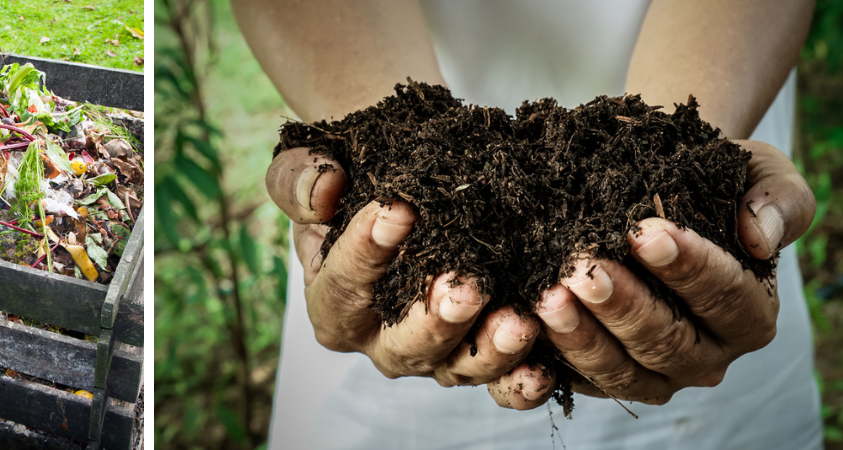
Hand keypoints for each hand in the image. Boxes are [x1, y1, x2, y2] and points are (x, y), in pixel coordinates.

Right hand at [267, 147, 554, 399]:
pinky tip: (544, 366)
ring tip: (518, 322)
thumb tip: (323, 190)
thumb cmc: (351, 176)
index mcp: (332, 302)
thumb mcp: (307, 166)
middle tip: (466, 287)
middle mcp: (379, 338)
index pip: (343, 284)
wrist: (403, 180)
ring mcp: (433, 352)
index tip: (399, 211)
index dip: (366, 250)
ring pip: (457, 367)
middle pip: (404, 343)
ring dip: (490, 351)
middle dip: (437, 319)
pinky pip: (499, 382)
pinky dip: (521, 382)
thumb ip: (298, 179)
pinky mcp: (478, 355)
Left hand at [492, 139, 813, 406]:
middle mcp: (707, 355)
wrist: (657, 187)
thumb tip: (761, 237)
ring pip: (621, 370)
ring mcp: (656, 374)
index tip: (646, 233)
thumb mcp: (760, 171)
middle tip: (585, 268)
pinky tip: (525, 322)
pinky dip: (551, 356)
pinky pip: (578, 381)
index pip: (726, 297)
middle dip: (624, 305)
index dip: (688, 267)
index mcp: (751, 314)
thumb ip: (778, 199)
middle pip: (668, 342)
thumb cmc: (713, 180)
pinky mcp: (605, 378)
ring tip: (549, 294)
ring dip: (582, 335)